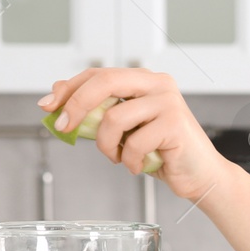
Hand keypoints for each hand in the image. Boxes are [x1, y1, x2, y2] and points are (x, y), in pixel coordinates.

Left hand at [38, 67, 231, 202]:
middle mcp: (157, 84)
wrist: (200, 176)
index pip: (99, 74)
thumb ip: (99, 113)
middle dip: (76, 105)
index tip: (49, 106)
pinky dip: (129, 161)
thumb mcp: (125, 130)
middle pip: (104, 82)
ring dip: (107, 146)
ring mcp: (168, 102)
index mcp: (144, 80)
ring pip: (114, 118)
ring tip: (119, 158)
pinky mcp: (174, 124)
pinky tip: (138, 166)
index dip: (69, 88)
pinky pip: (134, 143)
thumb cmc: (163, 153)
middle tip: (63, 127)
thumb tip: (57, 102)